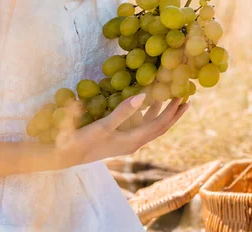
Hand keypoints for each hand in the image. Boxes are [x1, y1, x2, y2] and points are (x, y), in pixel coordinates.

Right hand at [54, 94, 188, 167]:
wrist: (65, 156)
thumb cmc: (83, 141)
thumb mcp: (104, 125)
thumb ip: (124, 111)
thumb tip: (144, 96)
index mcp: (134, 140)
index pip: (160, 124)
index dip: (173, 111)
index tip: (184, 96)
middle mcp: (134, 142)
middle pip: (160, 127)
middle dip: (173, 113)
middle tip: (186, 98)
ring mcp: (127, 141)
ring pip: (150, 125)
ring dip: (161, 112)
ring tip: (170, 97)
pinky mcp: (119, 138)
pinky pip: (140, 125)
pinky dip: (147, 113)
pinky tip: (145, 103)